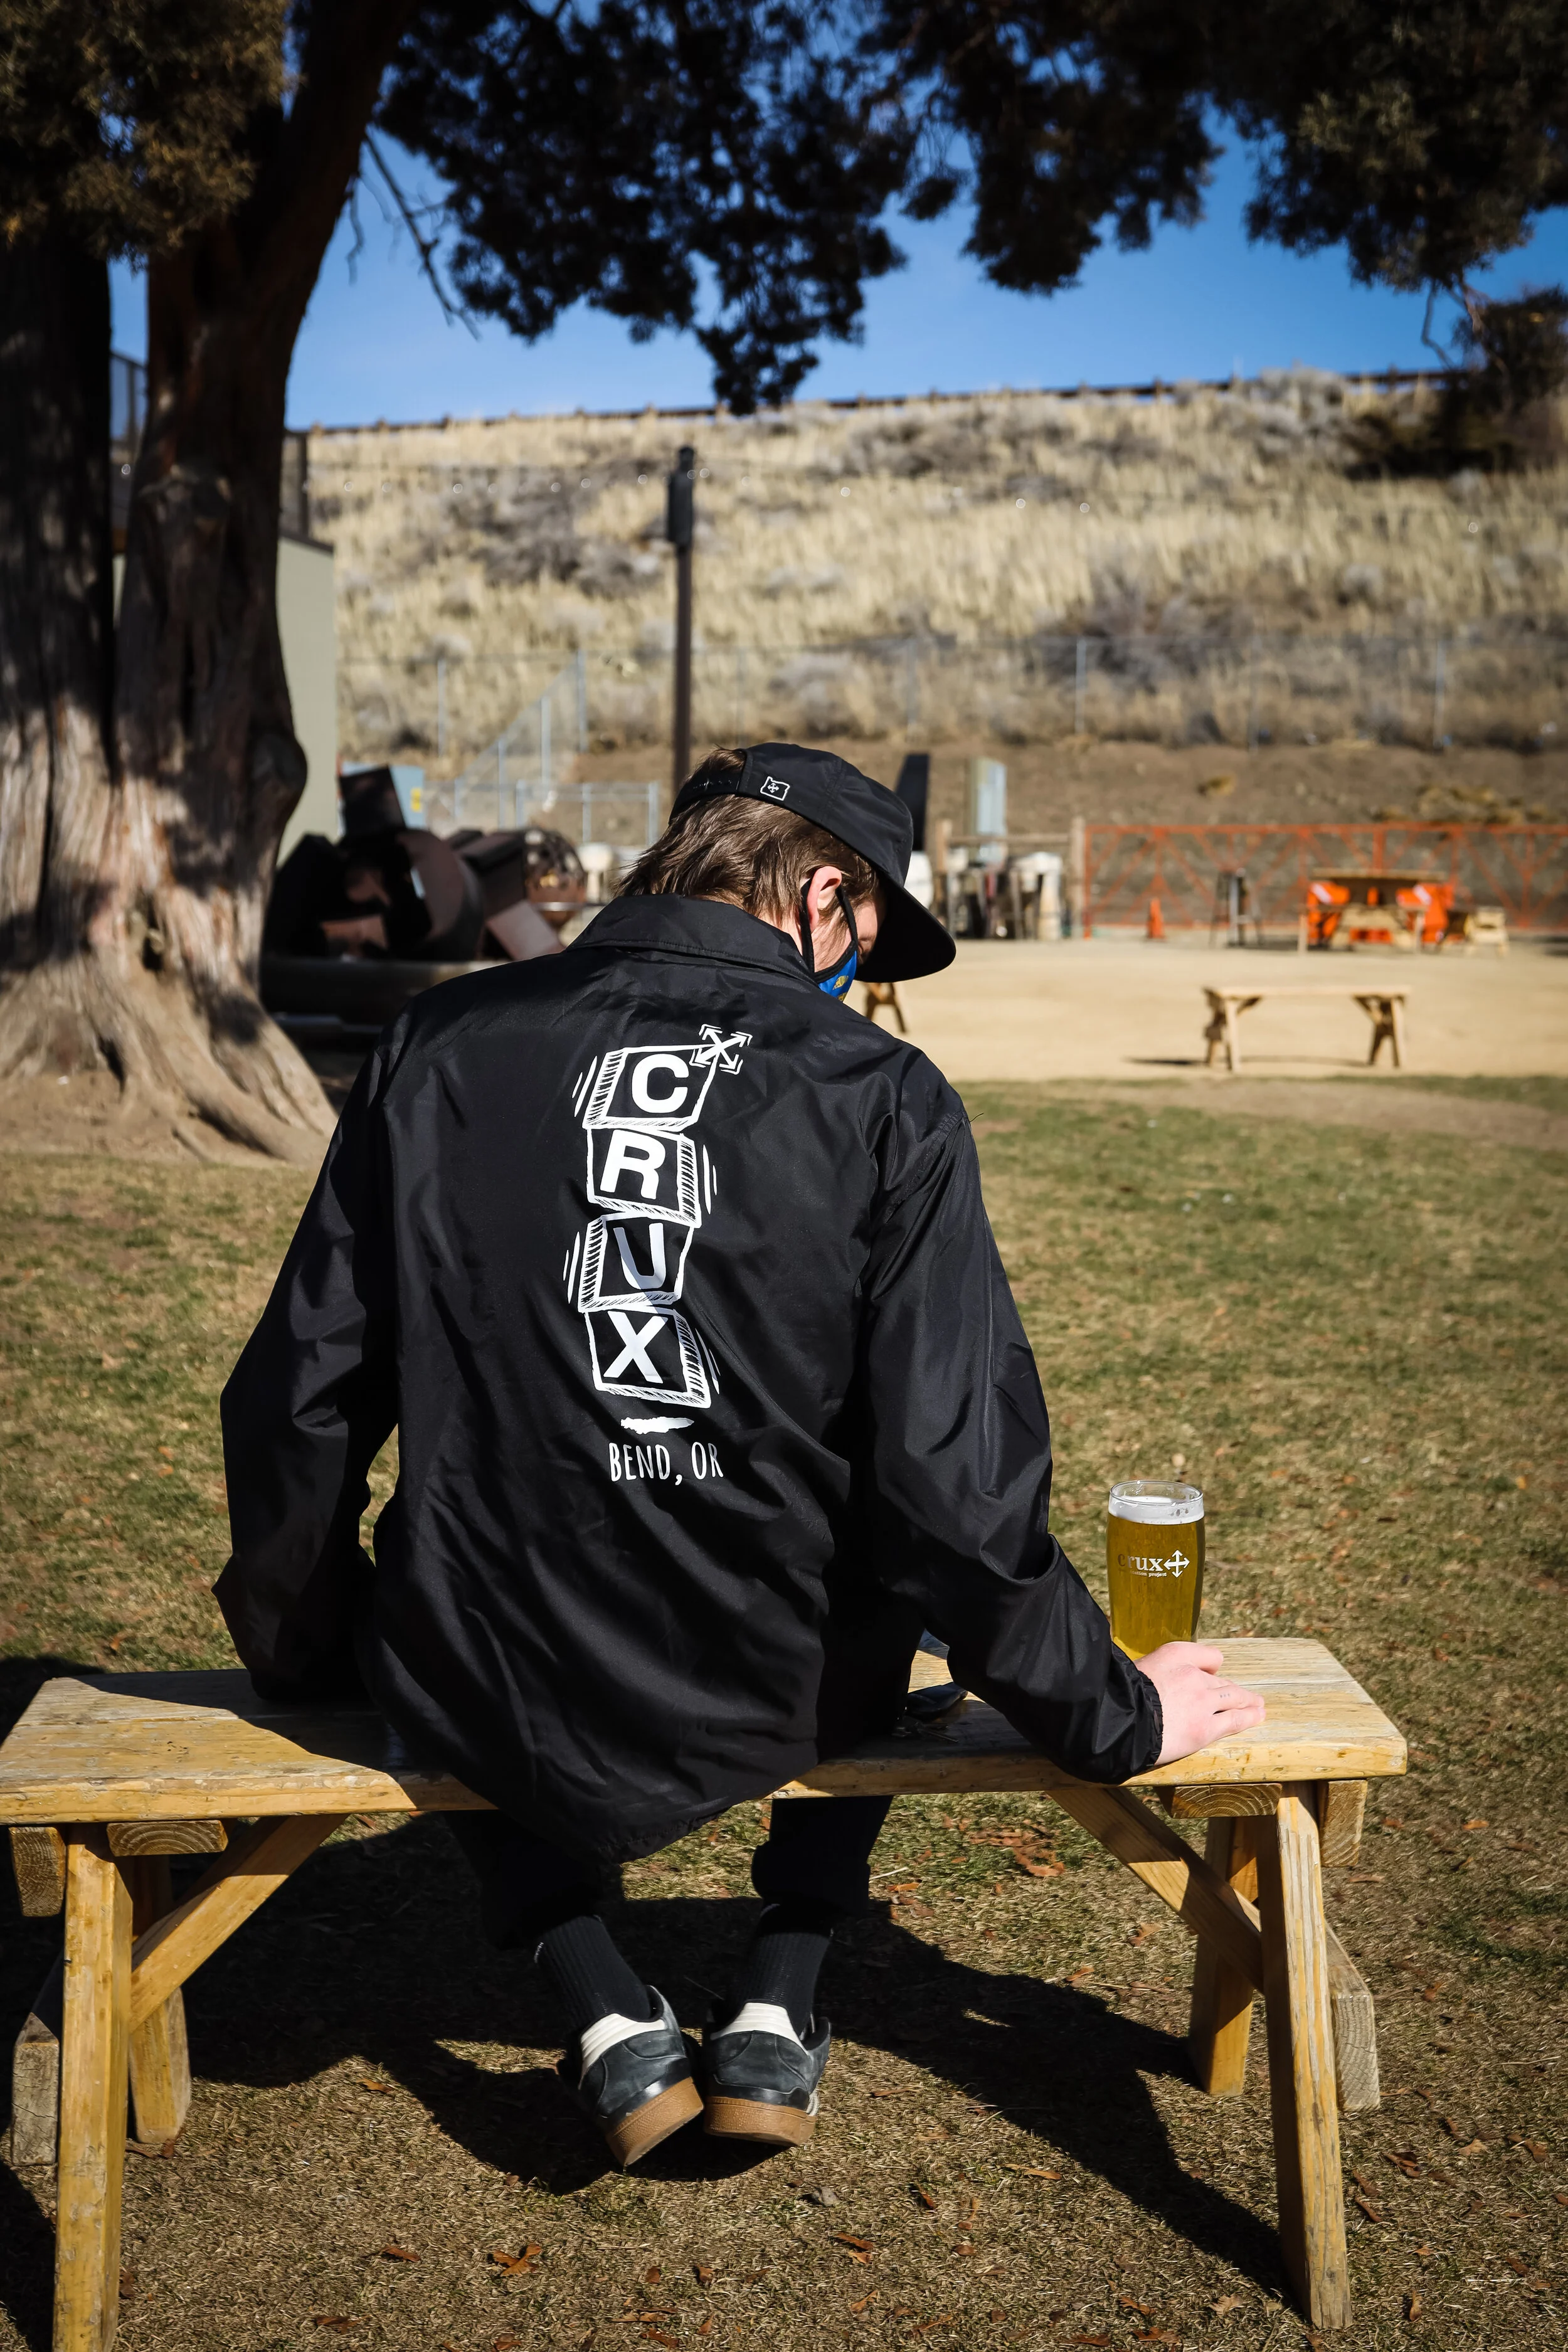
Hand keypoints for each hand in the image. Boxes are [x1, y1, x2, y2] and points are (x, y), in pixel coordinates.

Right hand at [1136, 1641, 1265, 1765]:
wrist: (1123, 1718)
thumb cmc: (1123, 1691)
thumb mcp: (1141, 1662)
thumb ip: (1163, 1661)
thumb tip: (1183, 1669)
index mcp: (1175, 1656)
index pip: (1207, 1657)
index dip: (1210, 1667)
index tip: (1212, 1675)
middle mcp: (1193, 1676)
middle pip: (1221, 1682)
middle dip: (1235, 1689)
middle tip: (1247, 1695)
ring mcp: (1203, 1703)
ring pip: (1233, 1698)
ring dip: (1248, 1701)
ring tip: (1258, 1705)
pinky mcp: (1206, 1728)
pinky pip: (1234, 1721)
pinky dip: (1248, 1717)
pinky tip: (1257, 1716)